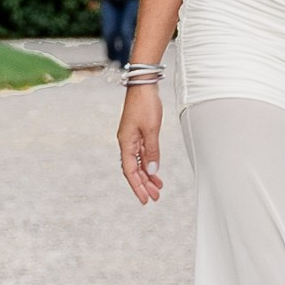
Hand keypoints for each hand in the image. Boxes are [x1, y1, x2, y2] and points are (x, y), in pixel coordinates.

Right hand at [118, 86, 163, 205]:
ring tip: (158, 188)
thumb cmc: (145, 104)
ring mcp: (132, 139)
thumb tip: (151, 171)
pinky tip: (155, 172)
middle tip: (155, 198)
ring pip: (139, 163)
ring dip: (147, 176)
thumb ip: (152, 151)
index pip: (130, 171)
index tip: (145, 199)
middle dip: (144, 185)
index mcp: (126, 143)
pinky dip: (149, 164)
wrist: (143, 85)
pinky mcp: (138, 134)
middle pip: (134, 170)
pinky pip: (143, 154)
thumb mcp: (151, 130)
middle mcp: (127, 143)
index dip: (137, 186)